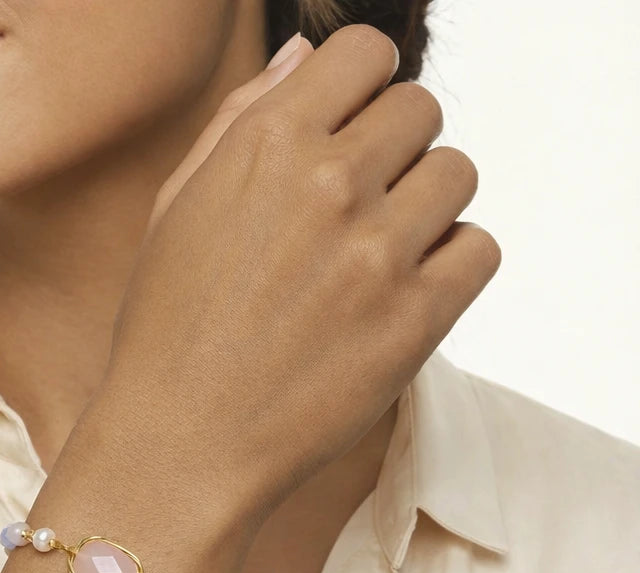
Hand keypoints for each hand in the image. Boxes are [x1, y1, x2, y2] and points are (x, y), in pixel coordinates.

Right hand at [98, 24, 501, 534]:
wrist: (181, 443)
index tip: (349, 131)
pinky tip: (402, 293)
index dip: (362, 89)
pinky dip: (451, 264)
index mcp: (266, 145)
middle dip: (394, 150)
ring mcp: (378, 253)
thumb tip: (304, 55)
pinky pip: (479, 249)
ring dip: (425, 206)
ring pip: (457, 175)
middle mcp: (329, 184)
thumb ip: (242, 120)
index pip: (366, 53)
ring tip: (377, 257)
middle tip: (357, 209)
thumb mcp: (178, 209)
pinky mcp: (416, 319)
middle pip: (422, 109)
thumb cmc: (168, 330)